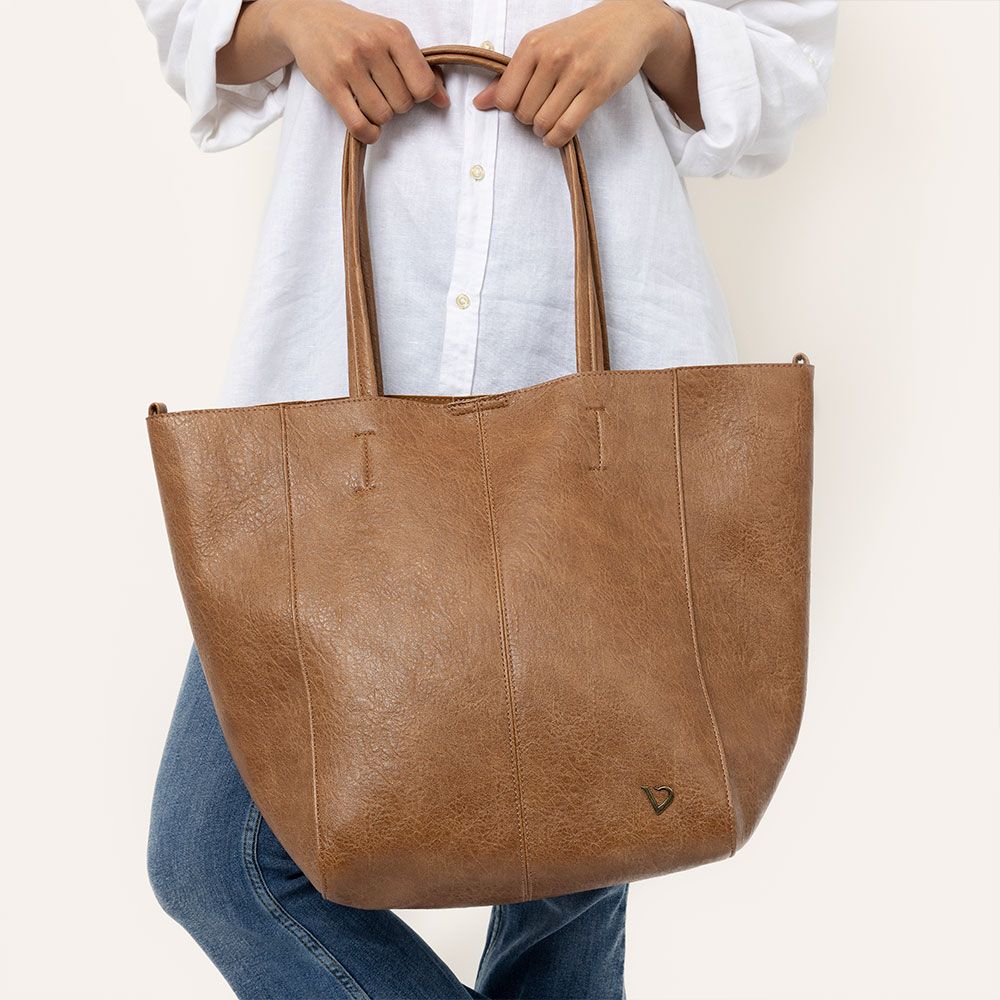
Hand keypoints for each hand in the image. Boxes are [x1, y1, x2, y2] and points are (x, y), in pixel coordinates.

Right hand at [263, 0, 447, 142]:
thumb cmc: (357, 31)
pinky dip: (367, 133)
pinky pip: (359, 125)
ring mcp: (349, 65)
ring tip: (370, 100)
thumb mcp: (392, 39)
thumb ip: (420, 68)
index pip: (423, 86)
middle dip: (397, 105)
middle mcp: (372, 46)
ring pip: (382, 116)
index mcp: (394, 34)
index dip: (418, 96)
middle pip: (403, 104)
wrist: (309, 18)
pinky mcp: (330, 84)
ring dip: (379, 117)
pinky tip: (367, 126)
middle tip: (383, 92)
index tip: (406, 88)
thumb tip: (443, 101)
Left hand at [472, 0, 698, 145]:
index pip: (505, 97)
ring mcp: (577, 72)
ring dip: (544, 131)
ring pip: (544, 123)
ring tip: (550, 122)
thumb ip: (510, 77)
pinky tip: (558, 134)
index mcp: (533, 45)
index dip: (512, 108)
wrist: (626, 21)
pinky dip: (557, 138)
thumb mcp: (541, 47)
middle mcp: (553, 56)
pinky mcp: (598, 88)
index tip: (524, 103)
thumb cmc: (578, 37)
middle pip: (524, 113)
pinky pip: (567, 127)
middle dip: (530, 120)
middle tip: (542, 111)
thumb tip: (479, 103)